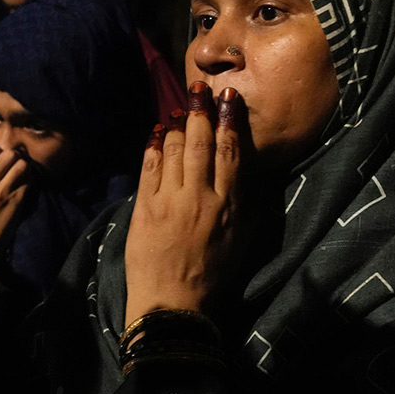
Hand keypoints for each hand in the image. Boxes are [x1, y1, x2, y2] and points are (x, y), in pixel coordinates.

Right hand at [0, 143, 29, 293]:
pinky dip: (30, 181)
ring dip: (25, 168)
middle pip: (9, 153)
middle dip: (16, 157)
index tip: (2, 160)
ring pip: (22, 164)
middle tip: (16, 166)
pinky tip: (25, 187)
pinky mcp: (15, 200)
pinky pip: (29, 180)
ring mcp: (0, 192)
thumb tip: (3, 148)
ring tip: (21, 176)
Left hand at [123, 82, 242, 324]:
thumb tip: (251, 174)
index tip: (227, 97)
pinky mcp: (143, 208)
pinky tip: (154, 131)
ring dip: (175, 125)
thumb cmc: (213, 276)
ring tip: (179, 108)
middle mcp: (199, 196)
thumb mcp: (243, 241)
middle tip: (199, 88)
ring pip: (172, 149)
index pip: (230, 151)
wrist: (173, 305)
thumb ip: (248, 204)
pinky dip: (152, 146)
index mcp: (228, 204)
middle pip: (199, 142)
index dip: (228, 120)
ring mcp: (169, 200)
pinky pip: (148, 167)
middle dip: (199, 111)